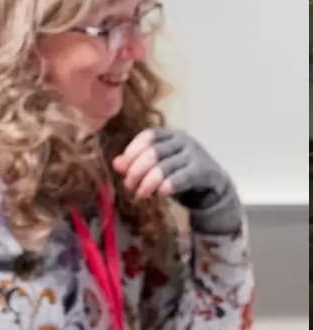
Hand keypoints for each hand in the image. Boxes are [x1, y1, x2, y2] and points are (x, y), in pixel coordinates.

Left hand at [111, 128, 241, 233]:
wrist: (211, 186)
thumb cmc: (178, 173)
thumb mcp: (155, 166)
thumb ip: (135, 163)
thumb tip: (116, 164)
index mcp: (169, 135)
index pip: (147, 137)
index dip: (132, 151)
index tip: (123, 169)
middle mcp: (183, 140)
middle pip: (153, 153)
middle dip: (136, 171)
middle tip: (129, 186)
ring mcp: (195, 154)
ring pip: (165, 167)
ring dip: (148, 183)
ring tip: (140, 194)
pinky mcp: (203, 170)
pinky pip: (182, 177)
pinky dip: (169, 185)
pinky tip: (160, 193)